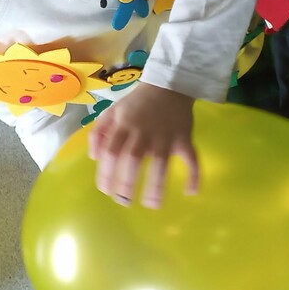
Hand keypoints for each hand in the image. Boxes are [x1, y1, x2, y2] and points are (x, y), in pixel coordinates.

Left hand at [88, 82, 200, 208]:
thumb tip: (94, 158)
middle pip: (132, 159)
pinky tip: (190, 191)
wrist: (168, 85)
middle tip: (124, 201)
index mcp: (123, 125)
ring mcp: (165, 136)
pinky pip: (191, 157)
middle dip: (126, 183)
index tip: (106, 190)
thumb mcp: (112, 111)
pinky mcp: (184, 138)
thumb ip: (99, 133)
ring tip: (152, 204)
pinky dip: (194, 174)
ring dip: (156, 185)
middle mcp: (143, 132)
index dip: (106, 173)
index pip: (111, 151)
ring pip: (160, 162)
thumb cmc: (136, 103)